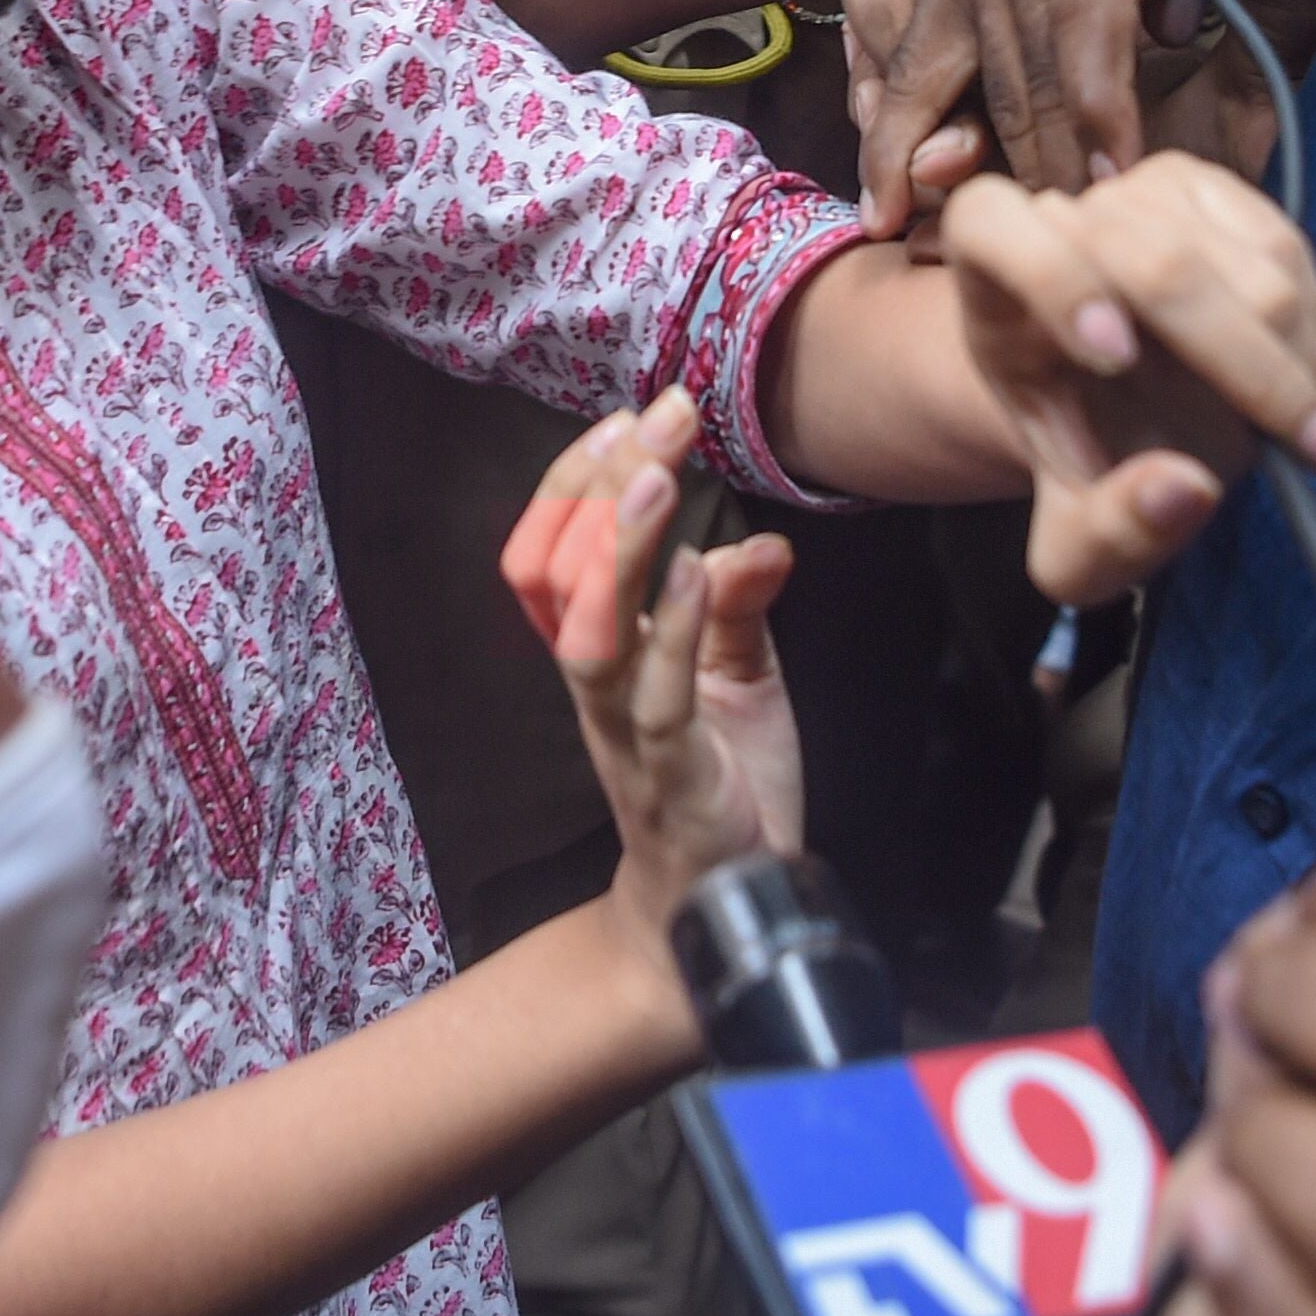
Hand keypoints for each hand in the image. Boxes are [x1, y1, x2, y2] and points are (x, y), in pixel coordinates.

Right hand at [503, 390, 807, 936]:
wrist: (728, 900)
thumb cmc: (722, 777)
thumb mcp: (737, 674)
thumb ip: (734, 607)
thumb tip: (764, 542)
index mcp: (600, 650)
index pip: (551, 550)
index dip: (576, 482)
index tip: (629, 416)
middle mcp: (595, 683)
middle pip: (561, 571)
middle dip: (602, 485)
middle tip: (661, 416)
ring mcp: (624, 729)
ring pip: (590, 630)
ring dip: (620, 547)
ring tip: (657, 475)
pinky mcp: (669, 772)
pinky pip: (654, 696)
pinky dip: (672, 628)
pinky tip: (698, 570)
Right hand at [865, 0, 1268, 216]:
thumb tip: (1184, 13)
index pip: (1092, 3)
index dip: (1103, 98)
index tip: (1118, 179)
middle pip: (1028, 54)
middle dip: (1053, 158)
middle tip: (1083, 255)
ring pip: (972, 60)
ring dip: (993, 155)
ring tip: (1014, 243)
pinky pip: (915, 44)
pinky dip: (903, 123)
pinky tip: (891, 194)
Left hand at [937, 152, 1315, 602]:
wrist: (1117, 409)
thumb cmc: (1086, 456)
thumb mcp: (1075, 540)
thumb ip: (1111, 534)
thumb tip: (1185, 488)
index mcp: (986, 271)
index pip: (993, 227)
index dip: (1052, 279)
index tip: (1114, 359)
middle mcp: (1063, 212)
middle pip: (1156, 260)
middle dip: (1246, 363)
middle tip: (1310, 449)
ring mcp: (1143, 192)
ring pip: (1242, 258)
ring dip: (1293, 356)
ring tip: (1307, 431)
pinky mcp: (1215, 191)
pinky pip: (1286, 246)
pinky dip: (1311, 326)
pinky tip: (1306, 384)